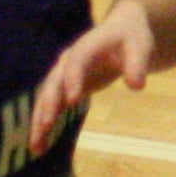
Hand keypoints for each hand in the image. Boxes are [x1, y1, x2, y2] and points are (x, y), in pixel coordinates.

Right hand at [29, 0, 153, 152]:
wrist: (121, 30)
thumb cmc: (131, 37)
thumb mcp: (140, 46)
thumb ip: (137, 64)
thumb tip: (136, 86)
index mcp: (87, 46)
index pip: (77, 61)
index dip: (73, 79)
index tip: (72, 101)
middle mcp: (68, 60)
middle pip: (54, 82)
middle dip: (49, 103)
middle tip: (45, 125)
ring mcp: (63, 75)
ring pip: (47, 98)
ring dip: (39, 120)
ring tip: (35, 146)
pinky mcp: (65, 88)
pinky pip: (52, 107)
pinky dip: (44, 124)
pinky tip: (40, 146)